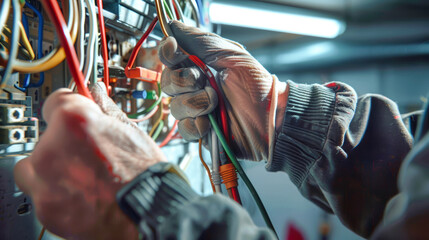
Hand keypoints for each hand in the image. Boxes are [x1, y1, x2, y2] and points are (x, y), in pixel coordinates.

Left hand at [14, 86, 165, 238]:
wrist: (150, 211)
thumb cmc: (145, 174)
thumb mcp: (130, 131)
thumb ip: (105, 110)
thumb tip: (96, 93)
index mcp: (75, 121)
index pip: (56, 101)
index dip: (68, 110)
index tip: (71, 118)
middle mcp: (53, 148)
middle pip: (45, 136)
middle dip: (63, 143)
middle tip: (87, 155)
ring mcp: (45, 180)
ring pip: (34, 166)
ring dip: (52, 168)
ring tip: (82, 177)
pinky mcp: (46, 207)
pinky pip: (41, 193)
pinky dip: (56, 193)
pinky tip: (82, 194)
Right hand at [159, 21, 287, 161]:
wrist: (272, 115)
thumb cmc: (257, 84)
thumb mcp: (231, 55)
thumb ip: (200, 41)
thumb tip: (173, 25)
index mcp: (199, 66)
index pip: (170, 57)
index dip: (167, 53)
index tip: (174, 49)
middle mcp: (194, 87)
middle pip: (167, 82)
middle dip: (183, 81)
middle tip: (204, 81)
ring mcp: (196, 110)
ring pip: (174, 107)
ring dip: (194, 103)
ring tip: (215, 103)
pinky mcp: (200, 131)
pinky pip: (183, 129)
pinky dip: (195, 125)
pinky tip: (209, 123)